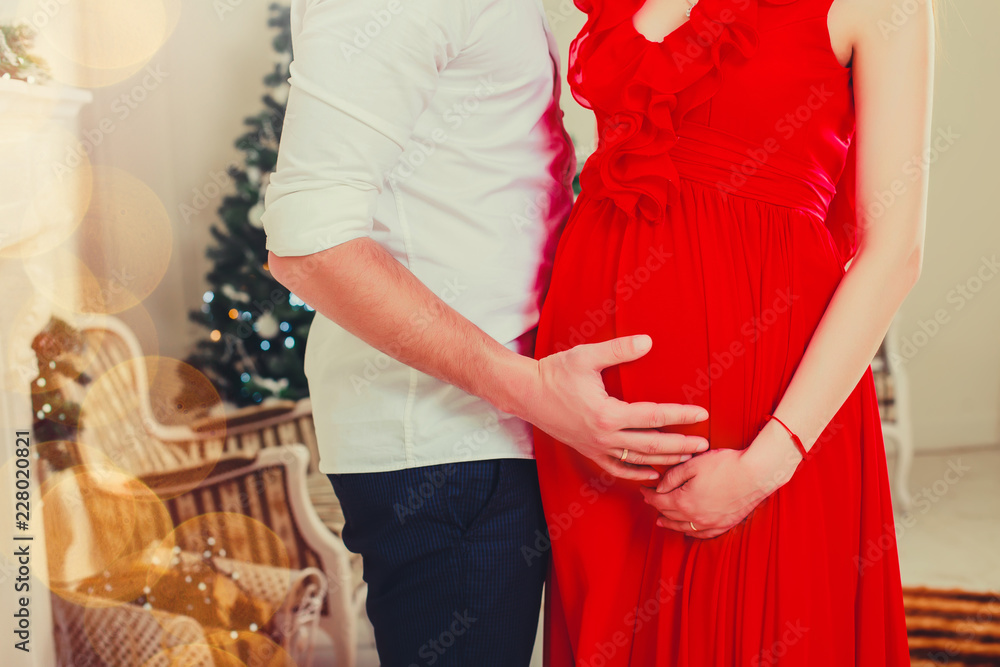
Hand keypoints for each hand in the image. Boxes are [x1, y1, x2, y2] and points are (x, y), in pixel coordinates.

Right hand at [520, 334, 709, 481]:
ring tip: (688, 458)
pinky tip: (652, 473)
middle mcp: (604, 436)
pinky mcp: (588, 451)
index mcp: (607, 414)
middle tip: (705, 445)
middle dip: (681, 446)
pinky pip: (616, 468)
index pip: (654, 417)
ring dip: (665, 460)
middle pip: (652, 446)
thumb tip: (648, 341)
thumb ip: (619, 349)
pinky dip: (636, 472)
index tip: (702, 415)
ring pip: (638, 460)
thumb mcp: (586, 356)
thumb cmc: (555, 372)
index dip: (681, 416)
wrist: (526, 393)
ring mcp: (596, 447)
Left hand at [639, 421, 804, 537]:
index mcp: (684, 502)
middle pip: (669, 515)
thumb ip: (672, 477)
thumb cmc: (726, 465)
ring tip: (661, 520)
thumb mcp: (693, 465)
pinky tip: (687, 529)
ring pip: (683, 527)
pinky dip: (691, 532)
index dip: (648, 495)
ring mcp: (711, 523)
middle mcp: (695, 517)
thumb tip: (659, 488)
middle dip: (657, 507)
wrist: (756, 474)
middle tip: (651, 500)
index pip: (659, 502)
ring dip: (670, 523)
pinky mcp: (725, 524)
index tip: (643, 489)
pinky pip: (702, 534)